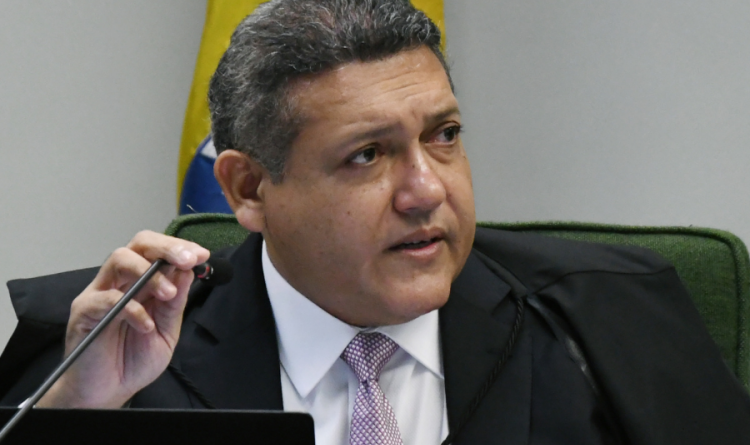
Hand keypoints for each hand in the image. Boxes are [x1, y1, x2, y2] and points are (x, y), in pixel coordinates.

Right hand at [36, 231, 209, 407]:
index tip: (201, 254)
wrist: (106, 392)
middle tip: (187, 260)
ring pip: (120, 258)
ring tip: (168, 294)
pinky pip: (106, 297)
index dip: (179, 248)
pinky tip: (145, 325)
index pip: (158, 251)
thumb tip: (187, 271)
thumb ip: (175, 304)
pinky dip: (131, 309)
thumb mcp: (166, 332)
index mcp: (142, 282)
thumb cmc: (133, 360)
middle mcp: (121, 281)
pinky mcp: (83, 310)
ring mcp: (100, 292)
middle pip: (139, 244)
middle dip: (166, 248)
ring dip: (149, 272)